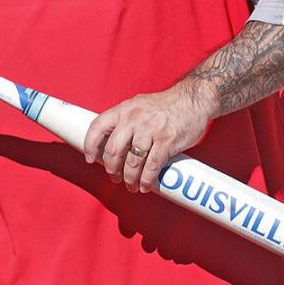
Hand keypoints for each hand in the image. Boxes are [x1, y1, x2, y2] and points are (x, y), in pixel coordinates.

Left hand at [81, 85, 213, 192]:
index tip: (90, 159)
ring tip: (131, 185)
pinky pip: (151, 166)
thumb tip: (113, 143)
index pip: (98, 126)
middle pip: (113, 150)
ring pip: (132, 162)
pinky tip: (145, 185)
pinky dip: (146, 179)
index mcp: (124, 109)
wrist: (193, 99)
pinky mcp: (166, 141)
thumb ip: (126, 120)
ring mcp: (150, 130)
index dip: (90, 145)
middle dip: (111, 169)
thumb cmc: (165, 105)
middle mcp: (134, 119)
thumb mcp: (139, 105)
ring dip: (129, 178)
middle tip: (114, 178)